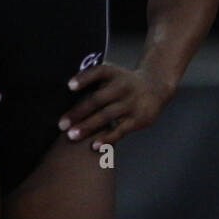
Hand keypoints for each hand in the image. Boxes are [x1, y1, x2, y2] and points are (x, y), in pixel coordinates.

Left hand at [57, 62, 174, 150]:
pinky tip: (94, 146)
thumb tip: (65, 95)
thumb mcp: (112, 75)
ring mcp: (131, 103)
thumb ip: (92, 82)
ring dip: (88, 126)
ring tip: (72, 135)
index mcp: (113, 73)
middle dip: (79, 112)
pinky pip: (120, 130)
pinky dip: (107, 138)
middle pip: (98, 100)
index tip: (70, 86)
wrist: (155, 87)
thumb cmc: (123, 83)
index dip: (84, 78)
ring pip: (107, 116)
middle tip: (62, 124)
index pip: (98, 72)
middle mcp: (122, 86)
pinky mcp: (138, 119)